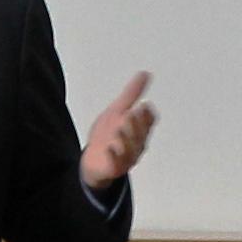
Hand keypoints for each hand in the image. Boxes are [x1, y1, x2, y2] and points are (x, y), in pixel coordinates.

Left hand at [77, 73, 155, 192]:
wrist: (93, 161)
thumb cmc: (108, 134)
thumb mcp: (118, 111)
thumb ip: (131, 94)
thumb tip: (145, 73)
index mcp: (139, 130)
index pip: (148, 122)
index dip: (147, 115)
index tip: (145, 105)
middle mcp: (136, 144)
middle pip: (140, 135)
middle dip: (137, 125)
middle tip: (133, 113)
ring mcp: (126, 157)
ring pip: (130, 149)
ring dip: (126, 139)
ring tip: (120, 128)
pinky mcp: (113, 167)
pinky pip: (115, 164)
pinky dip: (113, 156)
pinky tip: (109, 148)